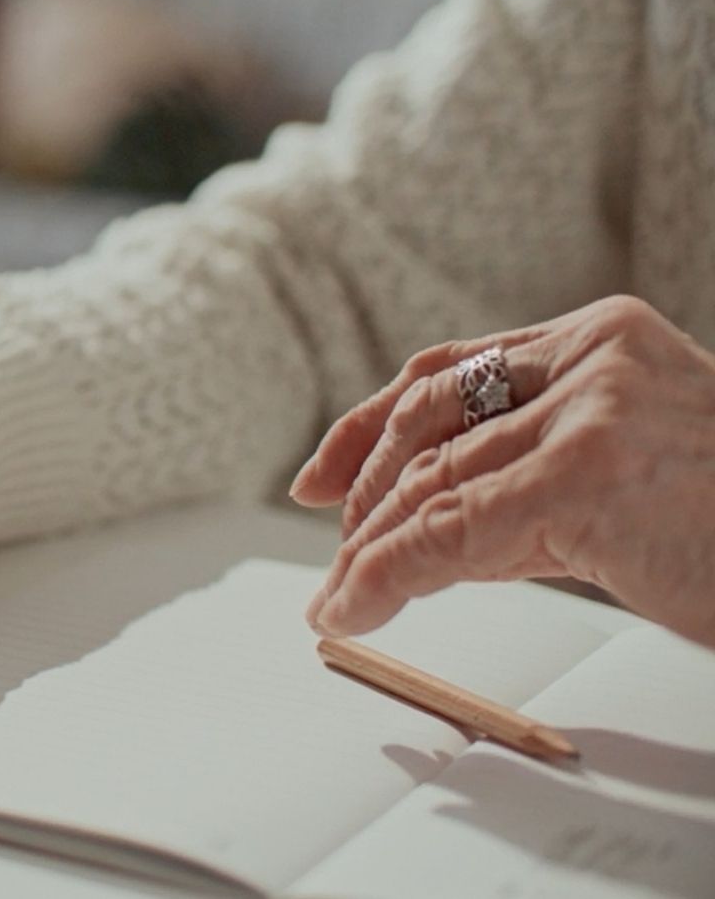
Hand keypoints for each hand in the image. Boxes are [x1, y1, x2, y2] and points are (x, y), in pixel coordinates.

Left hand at [291, 296, 714, 647]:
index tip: (319, 477)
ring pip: (432, 482)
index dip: (370, 425)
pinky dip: (382, 577)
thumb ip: (535, 482)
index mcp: (602, 337)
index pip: (448, 370)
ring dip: (370, 551)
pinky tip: (352, 609)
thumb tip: (433, 529)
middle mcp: (593, 357)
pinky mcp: (583, 476)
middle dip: (365, 501)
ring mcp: (590, 411)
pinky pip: (446, 532)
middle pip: (427, 426)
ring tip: (340, 600)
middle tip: (335, 563)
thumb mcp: (628, 479)